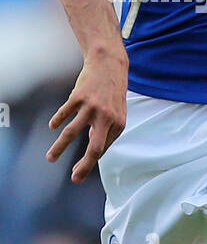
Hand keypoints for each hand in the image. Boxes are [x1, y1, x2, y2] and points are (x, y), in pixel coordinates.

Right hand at [47, 50, 126, 181]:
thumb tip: (94, 150)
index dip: (90, 162)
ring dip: (59, 148)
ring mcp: (92, 107)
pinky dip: (57, 121)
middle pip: (94, 148)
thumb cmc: (113, 92)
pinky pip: (65, 113)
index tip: (79, 173)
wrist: (109, 66)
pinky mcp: (78, 97)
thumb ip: (107, 130)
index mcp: (118, 124)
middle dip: (84, 166)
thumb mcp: (117, 113)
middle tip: (74, 178)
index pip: (103, 149)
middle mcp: (106, 118)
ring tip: (50, 158)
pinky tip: (52, 126)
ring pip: (72, 133)